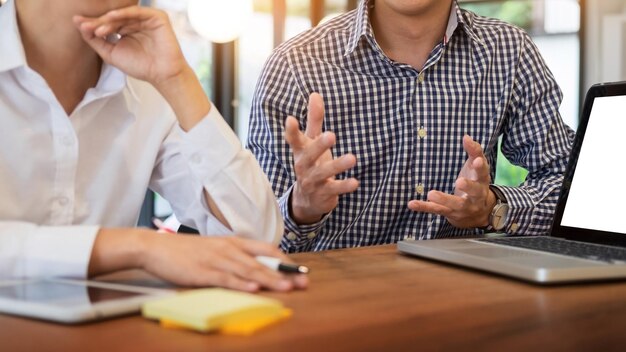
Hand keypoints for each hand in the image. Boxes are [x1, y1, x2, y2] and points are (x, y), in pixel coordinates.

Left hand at [73, 6, 186, 87]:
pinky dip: (123, 13)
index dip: (93, 24)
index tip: (79, 25)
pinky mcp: (157, 17)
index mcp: (126, 30)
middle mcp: (136, 23)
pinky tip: (111, 17)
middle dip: (99, 22)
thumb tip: (78, 24)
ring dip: (109, 20)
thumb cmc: (141, 67)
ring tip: (98, 29)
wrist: (161, 74)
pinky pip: (137, 12)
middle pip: (114, 18)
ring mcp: (146, 19)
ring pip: (123, 15)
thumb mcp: (111, 54)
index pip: (108, 24)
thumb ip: (95, 40)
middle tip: (86, 27)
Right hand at [89, 229, 307, 291]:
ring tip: (286, 287)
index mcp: (233, 242)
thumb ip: (235, 257)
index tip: (300, 270)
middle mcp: (229, 249)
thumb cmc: (185, 251)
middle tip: (303, 281)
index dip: (284, 260)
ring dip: (269, 279)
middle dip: (284, 273)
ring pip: (248, 270)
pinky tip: (253, 289)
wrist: (154, 247)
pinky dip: (240, 284)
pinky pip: (225, 278)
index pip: (266, 249)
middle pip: (262, 261)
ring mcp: (216, 260)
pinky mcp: (202, 272)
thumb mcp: (215, 249)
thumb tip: (255, 269)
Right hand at [284, 93, 358, 223]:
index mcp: (300, 151)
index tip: (290, 119)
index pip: (293, 140)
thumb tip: (315, 94)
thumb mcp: (311, 141)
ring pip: (324, 173)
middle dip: (319, 146)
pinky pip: (334, 189)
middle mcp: (303, 166)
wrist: (307, 199)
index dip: (291, 131)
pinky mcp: (324, 193)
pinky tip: (355, 182)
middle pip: (309, 155)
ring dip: (338, 165)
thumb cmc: (311, 163)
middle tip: (332, 135)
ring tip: (352, 158)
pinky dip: (344, 186)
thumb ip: (314, 120)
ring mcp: (312, 181)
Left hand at [408, 135, 495, 227]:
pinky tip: (412, 204)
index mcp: (482, 182)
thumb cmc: (476, 184)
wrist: (478, 214)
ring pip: (455, 204)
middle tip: (459, 181)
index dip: (480, 167)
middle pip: (475, 192)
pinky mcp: (449, 213)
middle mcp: (475, 197)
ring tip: (431, 194)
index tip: (477, 160)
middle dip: (468, 187)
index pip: (483, 173)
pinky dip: (424, 207)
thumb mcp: (476, 168)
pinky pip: (436, 210)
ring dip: (444, 199)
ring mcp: (462, 207)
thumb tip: (466, 136)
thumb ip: (474, 152)